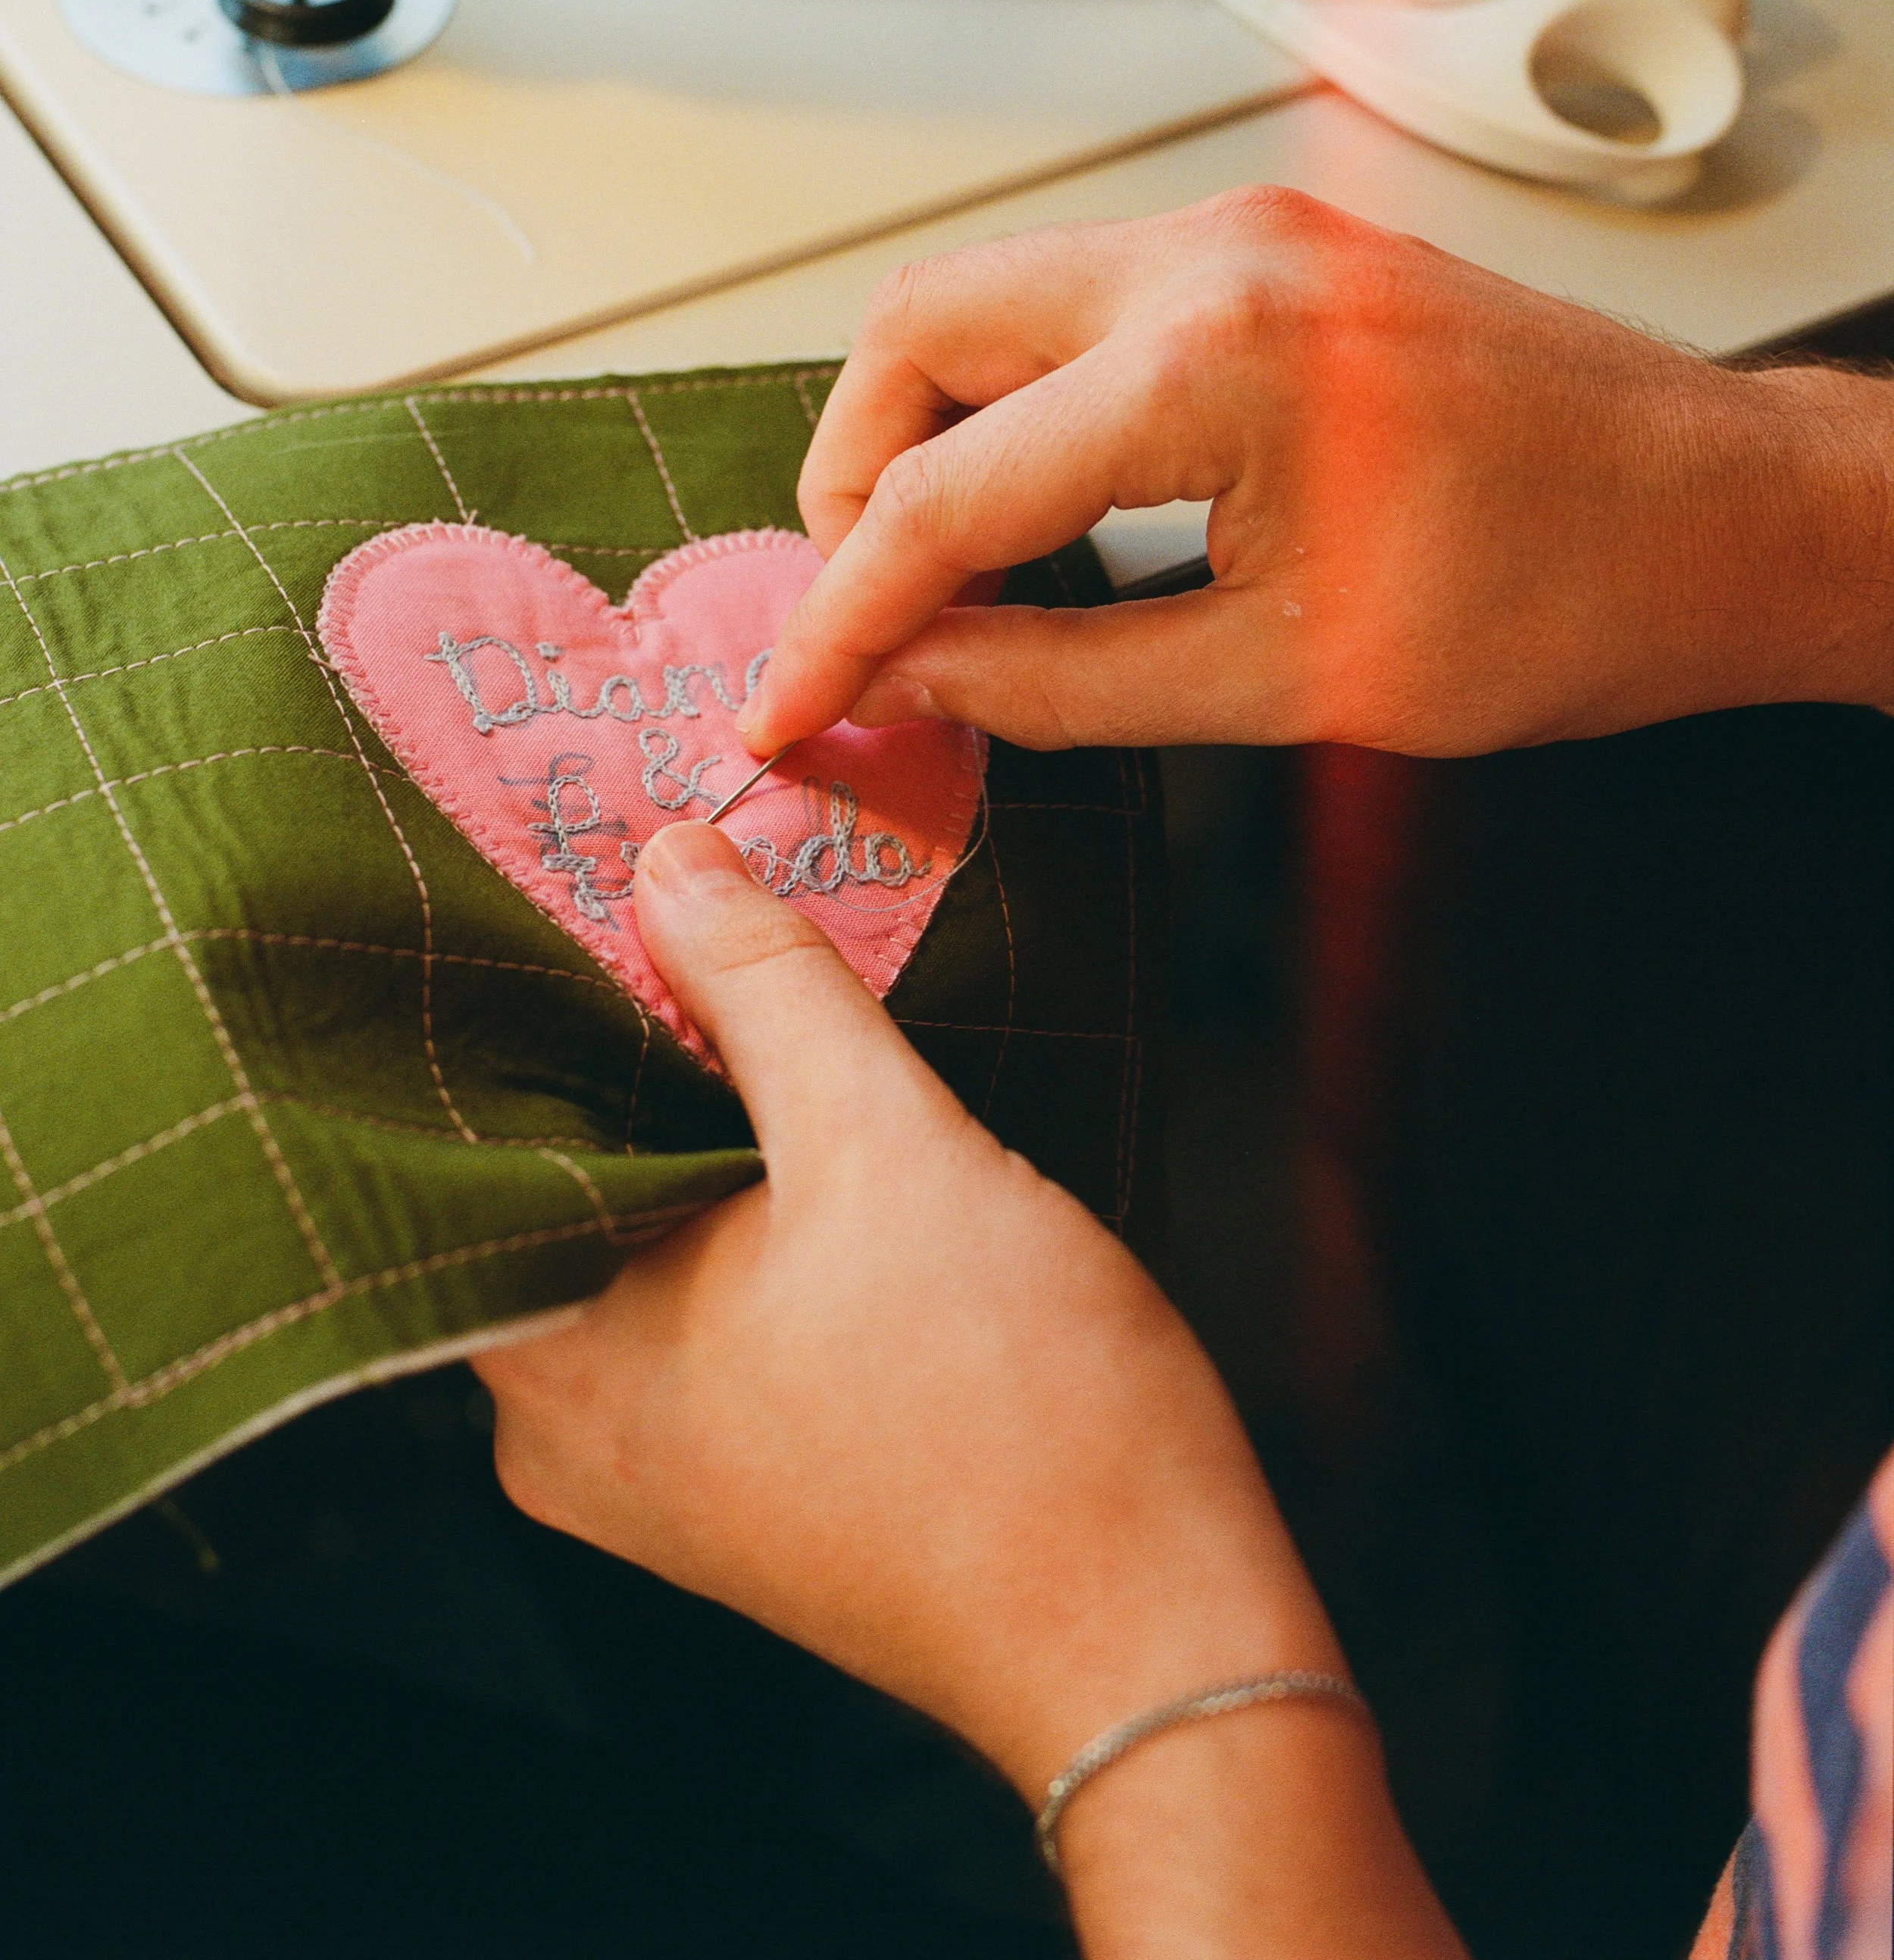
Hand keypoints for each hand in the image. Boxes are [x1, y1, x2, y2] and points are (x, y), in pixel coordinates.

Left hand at [475, 822, 1461, 1956]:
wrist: (1156, 1630)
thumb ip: (764, 985)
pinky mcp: (745, 1474)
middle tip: (660, 888)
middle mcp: (567, 1432)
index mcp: (554, 1359)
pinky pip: (701, 1302)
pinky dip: (741, 1205)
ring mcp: (656, 1467)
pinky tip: (803, 1117)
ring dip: (694, 1118)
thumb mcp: (886, 1142)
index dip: (518, 992)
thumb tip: (665, 862)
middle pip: (562, 1182)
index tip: (552, 873)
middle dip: (619, 1038)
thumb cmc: (1019, 1412)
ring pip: (641, 1237)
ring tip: (739, 975)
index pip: (472, 1137)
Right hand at [736, 188, 1893, 758]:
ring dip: (933, 431)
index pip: (944, 496)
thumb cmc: (1566, 596)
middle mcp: (1213, 255)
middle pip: (920, 330)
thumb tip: (912, 681)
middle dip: (857, 478)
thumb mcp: (1288, 682)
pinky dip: (1023, 400)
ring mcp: (1245, 231)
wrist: (1723, 515)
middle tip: (864, 613)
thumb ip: (1062, 683)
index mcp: (1214, 363)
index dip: (838, 617)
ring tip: (944, 573)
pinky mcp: (1271, 248)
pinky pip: (1080, 302)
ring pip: (990, 300)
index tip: (784, 700)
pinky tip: (1046, 504)